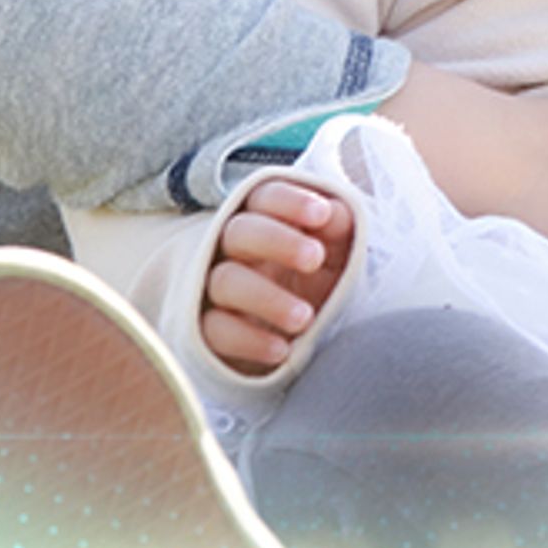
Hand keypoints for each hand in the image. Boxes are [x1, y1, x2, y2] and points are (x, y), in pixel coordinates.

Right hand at [200, 178, 354, 376]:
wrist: (299, 344)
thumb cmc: (318, 285)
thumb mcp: (336, 256)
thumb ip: (339, 230)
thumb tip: (338, 213)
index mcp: (266, 222)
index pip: (266, 197)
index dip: (290, 201)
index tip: (322, 214)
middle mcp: (235, 251)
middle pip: (241, 231)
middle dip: (277, 240)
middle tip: (314, 257)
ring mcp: (216, 291)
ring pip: (226, 281)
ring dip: (266, 297)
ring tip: (305, 317)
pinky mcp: (208, 333)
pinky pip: (215, 331)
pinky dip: (248, 340)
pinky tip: (282, 350)